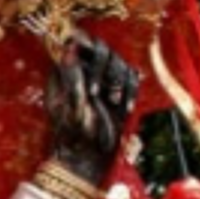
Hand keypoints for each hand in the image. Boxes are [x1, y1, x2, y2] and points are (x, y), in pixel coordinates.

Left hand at [46, 39, 139, 179]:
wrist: (86, 155)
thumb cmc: (70, 131)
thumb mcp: (66, 103)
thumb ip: (70, 75)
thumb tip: (69, 47)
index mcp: (67, 70)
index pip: (80, 43)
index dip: (85, 44)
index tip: (86, 53)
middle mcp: (87, 70)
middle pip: (104, 50)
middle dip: (103, 69)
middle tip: (97, 92)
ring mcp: (106, 80)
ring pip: (120, 64)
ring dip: (117, 81)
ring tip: (110, 101)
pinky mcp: (121, 91)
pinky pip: (132, 80)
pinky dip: (130, 92)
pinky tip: (124, 107)